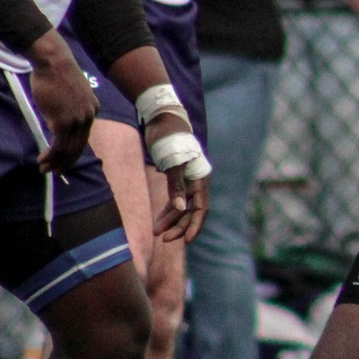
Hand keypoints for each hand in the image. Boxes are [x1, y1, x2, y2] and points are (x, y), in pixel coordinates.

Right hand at [25, 31, 97, 172]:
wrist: (52, 62)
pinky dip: (50, 155)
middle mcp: (89, 117)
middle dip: (65, 162)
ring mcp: (77, 120)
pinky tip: (42, 160)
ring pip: (68, 149)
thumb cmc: (55, 75)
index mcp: (93, 110)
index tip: (62, 159)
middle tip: (54, 171)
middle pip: (79, 146)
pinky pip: (58, 145)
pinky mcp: (63, 122)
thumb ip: (68, 110)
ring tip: (44, 169)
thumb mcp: (69, 95)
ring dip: (55, 162)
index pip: (84, 137)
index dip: (72, 151)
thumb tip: (57, 125)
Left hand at [145, 111, 210, 242]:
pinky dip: (167, 211)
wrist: (161, 117)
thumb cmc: (168, 137)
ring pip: (182, 207)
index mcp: (200, 177)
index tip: (186, 241)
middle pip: (191, 211)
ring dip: (171, 221)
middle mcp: (197, 181)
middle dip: (179, 226)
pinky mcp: (176, 177)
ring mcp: (187, 180)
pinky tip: (159, 222)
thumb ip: (176, 186)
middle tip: (163, 238)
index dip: (195, 225)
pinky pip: (175, 200)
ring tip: (157, 232)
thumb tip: (180, 209)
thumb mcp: (171, 162)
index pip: (201, 207)